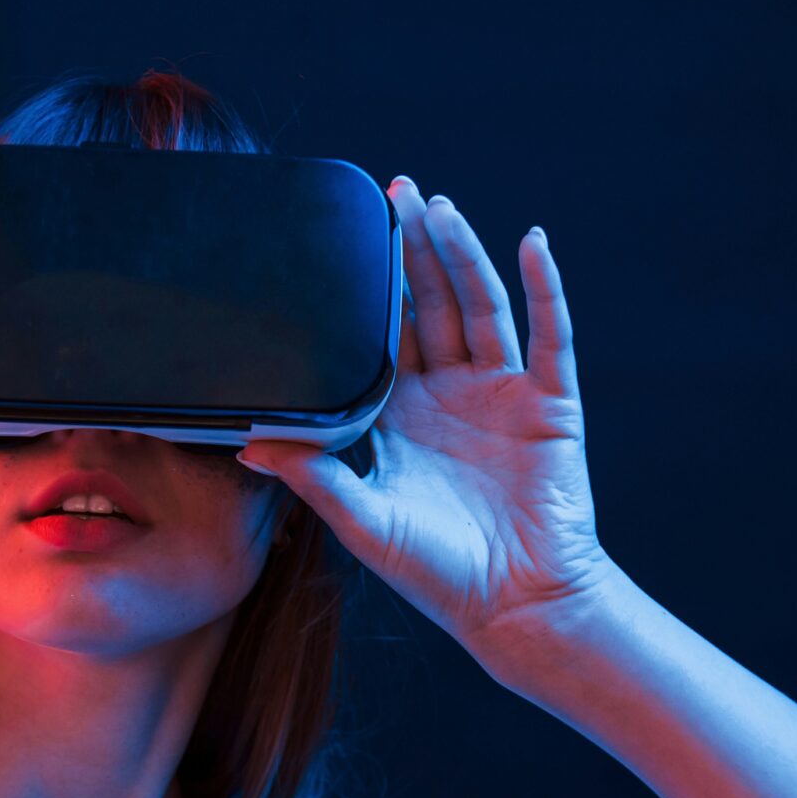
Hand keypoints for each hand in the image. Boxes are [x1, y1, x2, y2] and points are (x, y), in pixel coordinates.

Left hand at [236, 176, 617, 653]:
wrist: (517, 604)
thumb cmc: (437, 573)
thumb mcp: (361, 521)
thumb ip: (312, 476)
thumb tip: (247, 443)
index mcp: (399, 419)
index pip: (377, 338)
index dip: (364, 291)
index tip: (340, 238)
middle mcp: (447, 395)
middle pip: (428, 305)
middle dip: (410, 250)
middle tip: (391, 193)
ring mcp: (500, 393)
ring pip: (479, 305)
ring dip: (462, 254)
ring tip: (438, 205)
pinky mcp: (549, 402)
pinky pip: (549, 333)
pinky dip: (544, 287)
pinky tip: (531, 242)